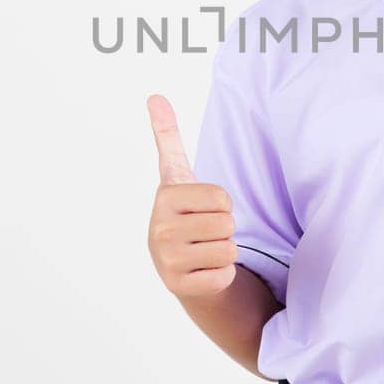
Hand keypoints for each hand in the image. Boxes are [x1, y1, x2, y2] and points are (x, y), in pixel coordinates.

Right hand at [146, 93, 238, 297]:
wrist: (178, 262)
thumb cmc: (183, 213)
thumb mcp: (176, 174)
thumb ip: (167, 136)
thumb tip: (155, 96)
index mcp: (164, 199)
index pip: (222, 198)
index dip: (222, 203)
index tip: (202, 207)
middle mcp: (160, 230)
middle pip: (227, 224)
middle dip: (224, 228)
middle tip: (204, 231)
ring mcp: (167, 261)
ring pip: (228, 249)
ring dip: (224, 250)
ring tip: (203, 249)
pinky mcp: (181, 287)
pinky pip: (225, 275)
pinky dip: (221, 275)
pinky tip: (203, 270)